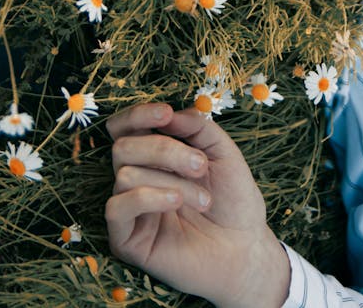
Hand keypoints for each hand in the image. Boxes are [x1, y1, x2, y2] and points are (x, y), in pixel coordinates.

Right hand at [105, 103, 290, 307]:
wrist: (245, 249)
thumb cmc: (234, 200)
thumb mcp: (223, 152)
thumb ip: (197, 127)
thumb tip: (170, 113)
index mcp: (154, 155)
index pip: (125, 127)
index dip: (138, 114)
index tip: (166, 113)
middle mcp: (137, 177)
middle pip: (124, 146)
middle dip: (165, 149)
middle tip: (200, 166)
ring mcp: (129, 208)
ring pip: (125, 175)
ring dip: (171, 180)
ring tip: (203, 199)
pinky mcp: (125, 239)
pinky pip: (117, 208)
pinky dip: (148, 198)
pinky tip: (177, 203)